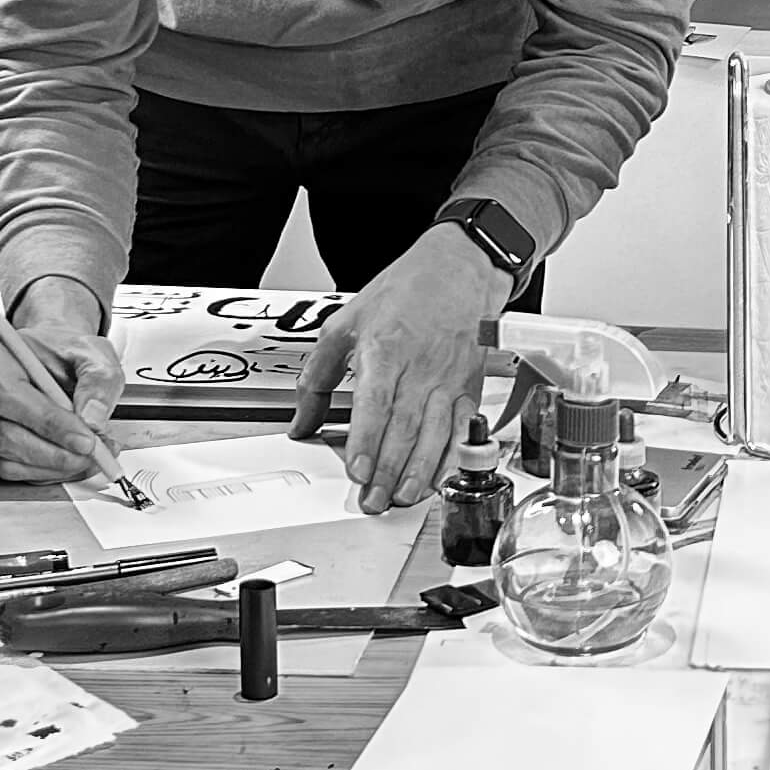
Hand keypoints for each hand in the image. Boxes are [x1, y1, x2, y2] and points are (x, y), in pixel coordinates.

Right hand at [0, 277, 122, 484]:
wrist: (51, 357)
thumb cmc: (64, 351)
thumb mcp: (92, 353)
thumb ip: (98, 381)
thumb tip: (93, 420)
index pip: (9, 394)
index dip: (49, 423)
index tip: (86, 440)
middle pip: (3, 433)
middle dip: (55, 452)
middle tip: (93, 454)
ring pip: (4, 458)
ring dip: (52, 467)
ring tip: (88, 458)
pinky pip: (7, 468)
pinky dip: (43, 472)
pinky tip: (69, 462)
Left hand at [291, 225, 498, 512]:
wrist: (458, 269)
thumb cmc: (405, 292)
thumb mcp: (345, 323)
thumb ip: (318, 375)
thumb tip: (300, 420)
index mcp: (386, 347)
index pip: (376, 402)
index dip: (367, 440)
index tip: (358, 470)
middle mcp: (421, 366)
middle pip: (405, 427)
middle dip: (389, 470)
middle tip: (374, 500)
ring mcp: (448, 378)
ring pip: (435, 433)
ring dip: (419, 471)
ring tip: (403, 497)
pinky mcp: (468, 387)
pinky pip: (461, 429)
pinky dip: (451, 457)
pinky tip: (439, 477)